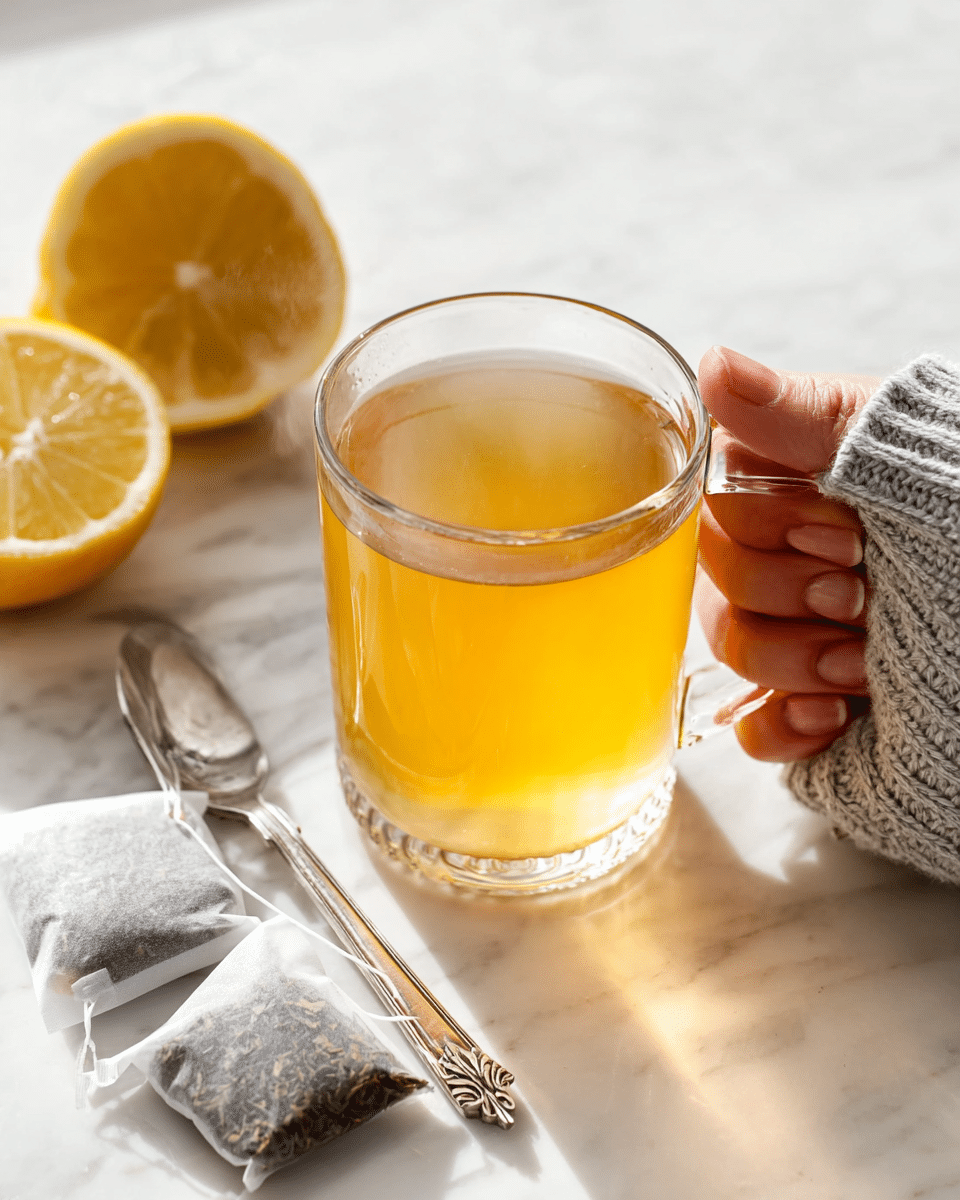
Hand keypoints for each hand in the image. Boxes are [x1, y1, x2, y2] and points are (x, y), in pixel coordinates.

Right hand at [696, 347, 878, 761]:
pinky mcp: (811, 711)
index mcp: (819, 491)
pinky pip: (750, 728)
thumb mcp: (908, 467)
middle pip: (714, 576)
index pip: (719, 499)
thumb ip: (802, 417)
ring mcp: (805, 638)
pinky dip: (779, 726)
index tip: (840, 529)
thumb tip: (715, 364)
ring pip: (728, 648)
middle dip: (781, 590)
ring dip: (790, 658)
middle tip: (859, 594)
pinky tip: (833, 715)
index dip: (761, 523)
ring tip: (862, 661)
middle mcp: (804, 559)